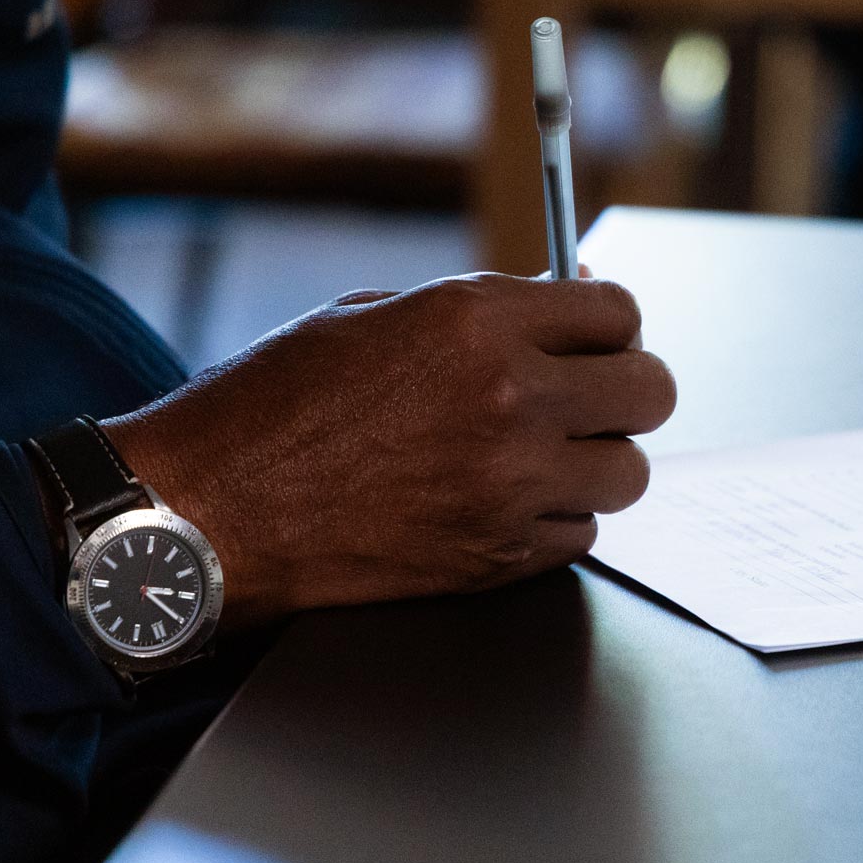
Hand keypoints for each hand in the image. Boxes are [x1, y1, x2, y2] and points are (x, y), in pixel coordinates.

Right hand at [100, 274, 677, 627]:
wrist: (210, 513)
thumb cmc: (270, 408)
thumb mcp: (369, 316)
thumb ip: (474, 312)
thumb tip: (551, 305)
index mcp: (476, 322)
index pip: (618, 310)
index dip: (610, 323)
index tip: (598, 336)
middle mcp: (510, 400)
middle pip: (653, 390)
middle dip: (627, 388)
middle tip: (594, 396)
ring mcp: (512, 485)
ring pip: (631, 471)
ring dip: (599, 461)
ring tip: (548, 455)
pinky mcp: (501, 557)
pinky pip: (582, 532)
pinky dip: (556, 519)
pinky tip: (506, 502)